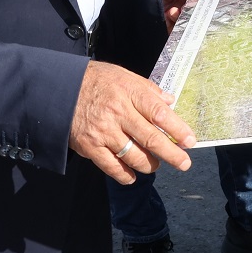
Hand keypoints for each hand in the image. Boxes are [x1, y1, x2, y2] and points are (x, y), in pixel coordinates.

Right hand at [69, 61, 195, 184]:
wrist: (60, 89)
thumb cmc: (97, 81)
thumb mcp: (124, 76)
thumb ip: (149, 90)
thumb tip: (171, 102)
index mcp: (129, 93)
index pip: (159, 113)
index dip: (177, 129)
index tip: (190, 141)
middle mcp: (118, 113)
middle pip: (151, 138)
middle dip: (171, 154)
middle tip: (184, 163)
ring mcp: (103, 132)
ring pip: (133, 156)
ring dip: (149, 165)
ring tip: (156, 165)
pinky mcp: (90, 146)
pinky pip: (112, 167)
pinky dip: (125, 175)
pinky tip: (133, 176)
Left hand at [156, 0, 198, 29]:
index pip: (197, 1)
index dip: (198, 4)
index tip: (196, 4)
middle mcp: (181, 5)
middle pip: (191, 14)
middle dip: (190, 14)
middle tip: (184, 9)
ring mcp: (172, 14)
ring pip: (182, 22)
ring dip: (180, 20)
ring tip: (172, 12)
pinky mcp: (163, 21)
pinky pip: (171, 28)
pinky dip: (172, 28)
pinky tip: (168, 18)